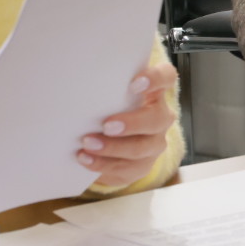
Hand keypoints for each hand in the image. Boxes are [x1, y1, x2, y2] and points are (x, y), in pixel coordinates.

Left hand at [79, 61, 178, 187]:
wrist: (113, 138)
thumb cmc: (111, 106)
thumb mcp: (112, 93)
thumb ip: (106, 86)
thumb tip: (78, 83)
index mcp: (155, 91)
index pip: (166, 76)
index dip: (155, 79)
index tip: (134, 84)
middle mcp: (161, 117)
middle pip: (157, 119)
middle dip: (132, 124)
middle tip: (107, 125)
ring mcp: (154, 143)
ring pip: (141, 149)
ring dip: (112, 148)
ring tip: (88, 144)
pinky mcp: (143, 165)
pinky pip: (127, 169)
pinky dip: (103, 165)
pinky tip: (86, 159)